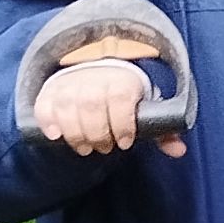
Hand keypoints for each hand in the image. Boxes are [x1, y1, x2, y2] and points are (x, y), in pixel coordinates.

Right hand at [35, 34, 183, 157]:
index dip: (122, 124)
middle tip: (104, 149)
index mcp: (123, 81)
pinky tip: (55, 136)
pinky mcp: (51, 90)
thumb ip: (162, 130)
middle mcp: (95, 78)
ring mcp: (71, 83)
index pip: (120, 98)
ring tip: (84, 148)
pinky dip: (47, 121)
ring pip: (67, 106)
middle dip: (98, 134)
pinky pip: (44, 104)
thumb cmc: (126, 98)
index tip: (124, 143)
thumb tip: (179, 151)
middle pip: (92, 105)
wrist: (98, 71)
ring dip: (75, 133)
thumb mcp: (146, 109)